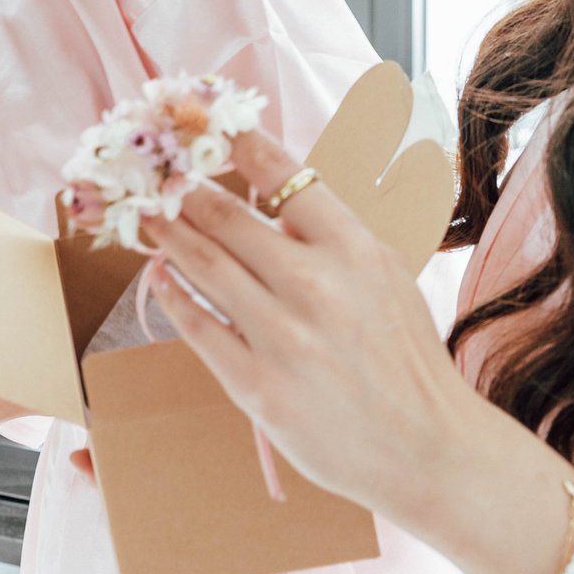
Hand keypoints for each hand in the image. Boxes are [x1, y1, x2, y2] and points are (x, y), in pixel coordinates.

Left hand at [137, 128, 485, 522]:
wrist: (431, 452)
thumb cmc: (406, 359)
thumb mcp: (386, 276)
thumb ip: (332, 234)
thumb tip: (271, 188)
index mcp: (355, 249)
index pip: (282, 174)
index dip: (232, 140)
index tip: (199, 121)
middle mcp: (317, 286)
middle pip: (225, 216)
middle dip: (180, 186)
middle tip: (152, 169)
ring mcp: (284, 338)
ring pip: (203, 265)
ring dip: (165, 231)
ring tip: (143, 211)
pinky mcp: (258, 387)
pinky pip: (197, 326)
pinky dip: (171, 293)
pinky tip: (158, 274)